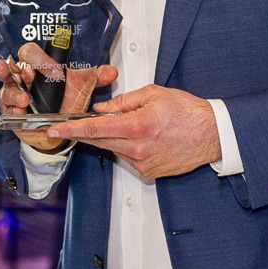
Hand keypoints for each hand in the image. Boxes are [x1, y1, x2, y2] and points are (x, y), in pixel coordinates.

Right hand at [0, 44, 117, 153]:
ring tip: (25, 101)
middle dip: (8, 68)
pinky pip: (6, 111)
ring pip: (6, 90)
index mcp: (36, 66)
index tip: (55, 71)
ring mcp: (14, 95)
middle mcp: (21, 78)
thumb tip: (111, 72)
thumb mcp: (81, 88)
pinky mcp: (11, 113)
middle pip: (9, 66)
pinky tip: (20, 114)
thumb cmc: (65, 102)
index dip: (40, 59)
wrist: (59, 127)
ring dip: (14, 95)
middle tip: (19, 72)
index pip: (30, 53)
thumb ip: (96, 78)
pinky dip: (13, 111)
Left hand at [56, 84, 219, 179]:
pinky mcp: (148, 173)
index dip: (71, 129)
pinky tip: (145, 139)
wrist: (212, 135)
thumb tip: (102, 108)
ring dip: (113, 138)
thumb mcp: (155, 95)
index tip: (55, 129)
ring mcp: (143, 164)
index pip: (95, 129)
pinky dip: (128, 148)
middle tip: (70, 126)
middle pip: (99, 141)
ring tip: (134, 126)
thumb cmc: (188, 113)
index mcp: (138, 126)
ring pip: (114, 150)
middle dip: (83, 133)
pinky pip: (128, 159)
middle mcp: (138, 149)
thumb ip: (124, 101)